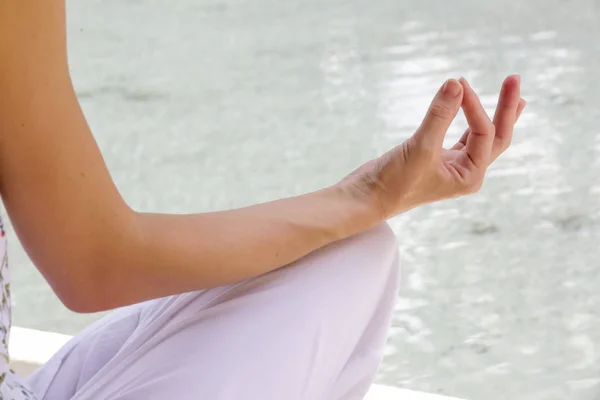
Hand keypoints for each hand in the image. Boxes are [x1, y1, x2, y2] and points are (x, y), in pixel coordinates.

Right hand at [339, 75, 525, 219]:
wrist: (366, 198)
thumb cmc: (393, 182)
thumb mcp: (419, 147)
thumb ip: (439, 115)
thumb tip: (456, 83)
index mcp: (470, 176)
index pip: (483, 133)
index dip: (474, 106)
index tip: (457, 83)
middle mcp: (465, 172)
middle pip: (497, 136)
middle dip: (506, 109)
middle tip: (514, 79)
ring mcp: (451, 165)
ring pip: (481, 136)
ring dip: (495, 114)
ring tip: (514, 95)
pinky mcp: (434, 157)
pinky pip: (460, 135)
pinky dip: (468, 120)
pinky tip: (473, 109)